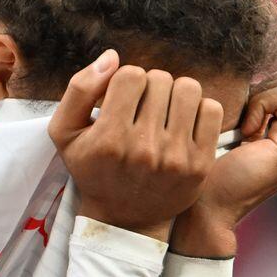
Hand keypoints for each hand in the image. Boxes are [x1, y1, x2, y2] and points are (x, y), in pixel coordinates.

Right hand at [48, 51, 222, 240]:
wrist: (125, 220)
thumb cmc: (93, 170)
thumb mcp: (65, 133)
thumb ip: (80, 89)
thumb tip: (111, 56)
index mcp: (109, 137)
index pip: (131, 75)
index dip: (127, 80)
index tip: (124, 98)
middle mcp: (144, 148)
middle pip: (161, 79)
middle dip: (151, 87)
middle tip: (145, 107)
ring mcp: (176, 157)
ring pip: (188, 89)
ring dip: (176, 94)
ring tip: (166, 111)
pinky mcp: (201, 165)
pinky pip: (211, 110)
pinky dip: (199, 109)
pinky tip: (185, 122)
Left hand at [171, 72, 276, 256]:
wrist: (203, 208)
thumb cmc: (206, 171)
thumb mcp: (233, 131)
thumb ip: (252, 109)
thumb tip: (253, 76)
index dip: (260, 93)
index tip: (239, 122)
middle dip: (263, 92)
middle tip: (241, 124)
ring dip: (261, 99)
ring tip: (243, 131)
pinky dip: (261, 105)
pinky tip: (246, 133)